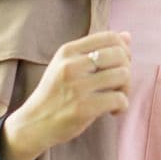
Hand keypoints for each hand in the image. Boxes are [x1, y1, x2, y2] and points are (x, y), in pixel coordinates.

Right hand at [0, 31, 130, 159]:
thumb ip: (96, 50)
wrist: (33, 124)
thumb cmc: (55, 93)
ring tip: (116, 98)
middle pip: (120, 55)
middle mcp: (71, 65)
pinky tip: (113, 111)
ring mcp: (76, 86)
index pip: (110, 37)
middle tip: (120, 84)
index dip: (124, 49)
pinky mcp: (83, 108)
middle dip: (127, 69)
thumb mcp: (67, 65)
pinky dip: (122, 106)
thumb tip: (127, 36)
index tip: (121, 64)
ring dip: (126, 89)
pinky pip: (119, 99)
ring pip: (123, 75)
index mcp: (68, 51)